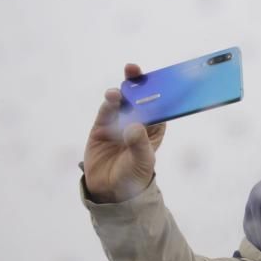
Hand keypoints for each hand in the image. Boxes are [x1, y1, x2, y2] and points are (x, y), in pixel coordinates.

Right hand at [83, 63, 166, 202]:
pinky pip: (105, 112)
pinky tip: (110, 100)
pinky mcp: (101, 127)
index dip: (159, 90)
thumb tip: (134, 127)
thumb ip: (139, 144)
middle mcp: (136, 122)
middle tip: (133, 70)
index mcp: (154, 129)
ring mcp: (118, 123)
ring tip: (117, 94)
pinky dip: (107, 105)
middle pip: (138, 98)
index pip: (158, 105)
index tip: (158, 78)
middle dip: (137, 83)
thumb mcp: (142, 162)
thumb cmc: (133, 175)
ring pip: (120, 102)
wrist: (110, 190)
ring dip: (119, 94)